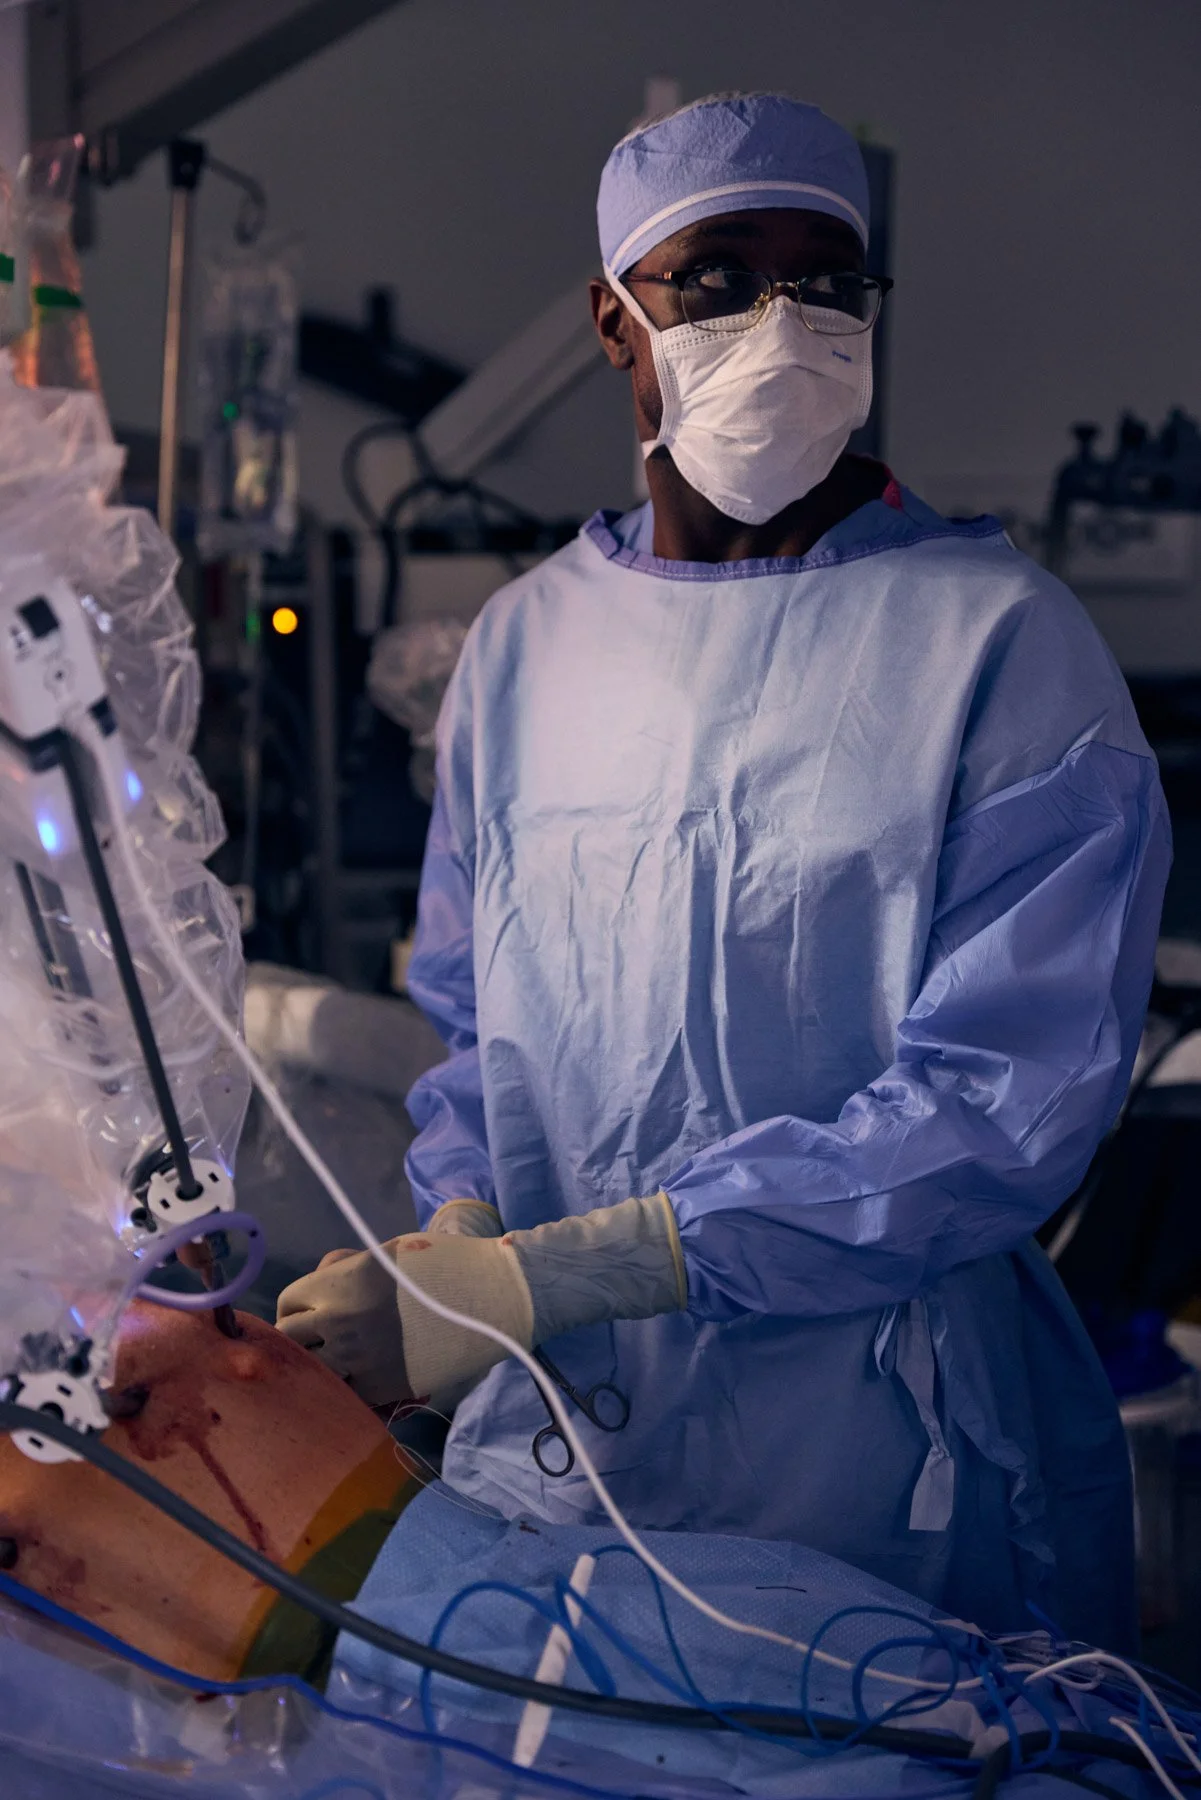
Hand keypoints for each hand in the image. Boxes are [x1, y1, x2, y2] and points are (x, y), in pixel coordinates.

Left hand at [276, 1231, 534, 1412]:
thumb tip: (320, 1285)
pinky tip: (363, 1378)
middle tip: (319, 1341)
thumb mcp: (387, 1252)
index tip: (310, 1314)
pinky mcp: (382, 1387)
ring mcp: (358, 1358)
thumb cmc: (441, 1264)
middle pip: (290, 1341)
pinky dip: (348, 1387)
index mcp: (339, 1283)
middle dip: (299, 1340)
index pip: (287, 1303)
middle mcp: (339, 1322)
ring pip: (312, 1373)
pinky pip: (346, 1393)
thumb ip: (345, 1269)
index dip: (295, 1308)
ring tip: (338, 1363)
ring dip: (319, 1368)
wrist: (488, 1299)